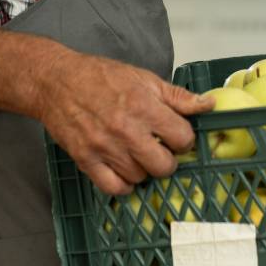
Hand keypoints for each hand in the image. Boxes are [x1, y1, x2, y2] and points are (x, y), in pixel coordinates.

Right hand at [37, 48, 214, 195]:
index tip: (176, 135)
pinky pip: (114, 188)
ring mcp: (105, 147)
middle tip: (159, 149)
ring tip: (137, 154)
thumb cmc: (100, 77)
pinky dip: (123, 184)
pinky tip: (124, 170)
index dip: (184, 139)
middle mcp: (126, 129)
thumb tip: (208, 105)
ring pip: (140, 177)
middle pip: (164, 165)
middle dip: (167, 159)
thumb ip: (177, 96)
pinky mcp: (86, 160)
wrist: (57, 82)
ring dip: (144, 169)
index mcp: (144, 106)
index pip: (182, 138)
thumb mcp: (143, 78)